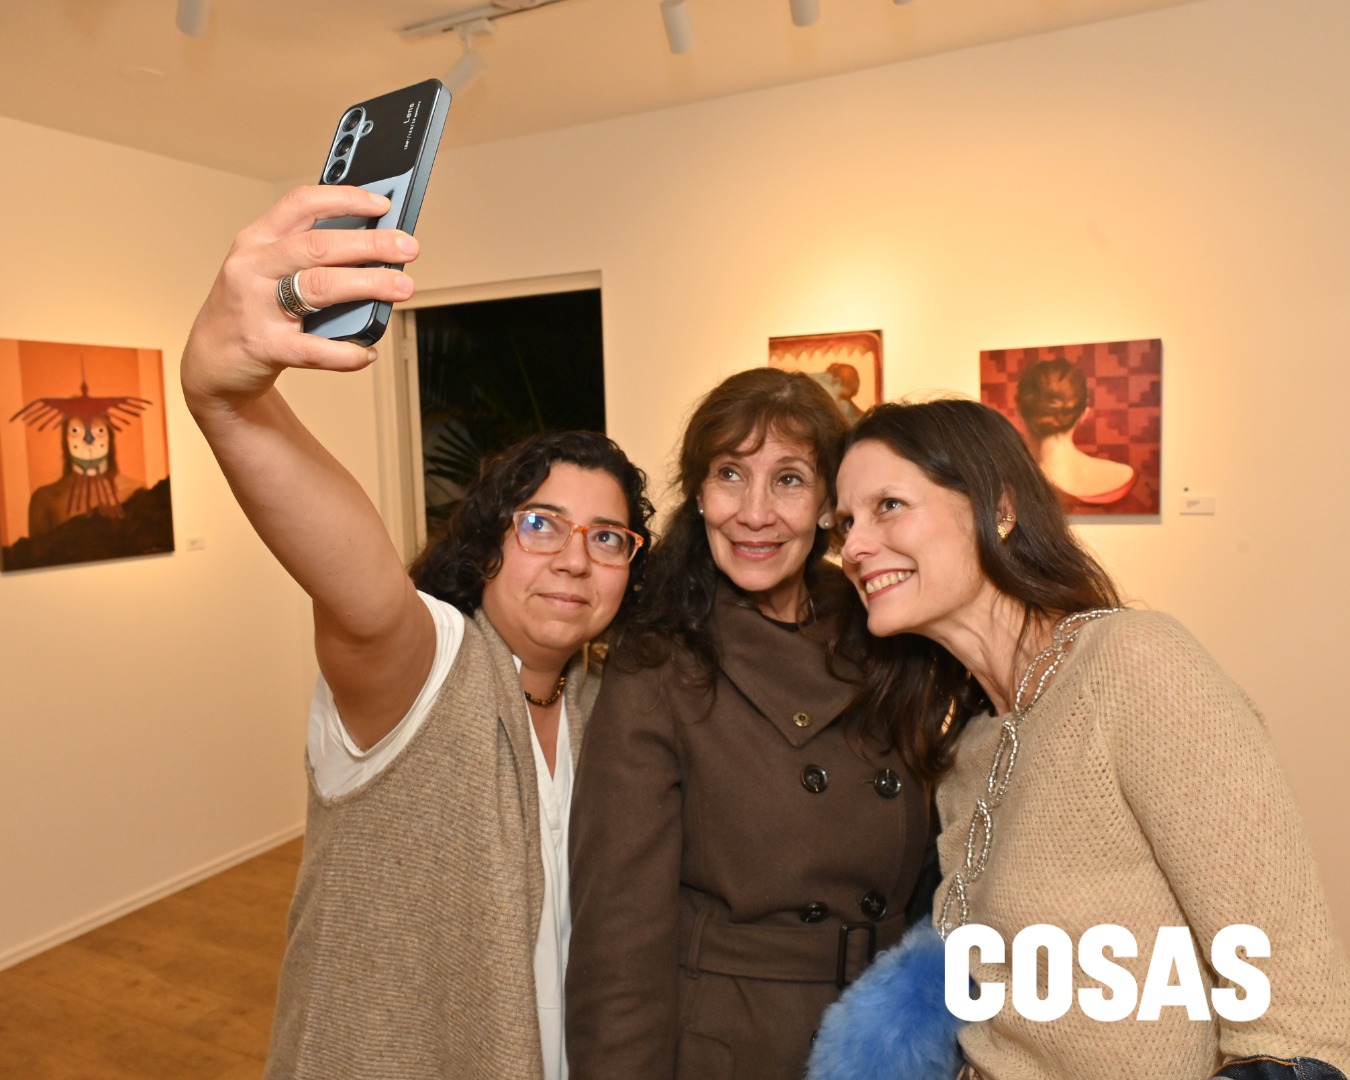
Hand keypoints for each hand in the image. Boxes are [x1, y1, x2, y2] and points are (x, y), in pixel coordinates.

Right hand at [181, 184, 419, 413]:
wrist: (210, 363)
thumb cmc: (250, 312)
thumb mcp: (268, 272)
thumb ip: (308, 258)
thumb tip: (374, 249)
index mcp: (257, 240)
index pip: (302, 204)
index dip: (346, 199)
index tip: (383, 205)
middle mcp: (253, 267)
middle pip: (319, 245)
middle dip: (370, 243)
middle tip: (408, 247)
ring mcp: (256, 306)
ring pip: (320, 287)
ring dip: (368, 284)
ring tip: (402, 287)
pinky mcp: (263, 346)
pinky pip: (313, 349)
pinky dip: (346, 352)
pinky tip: (368, 352)